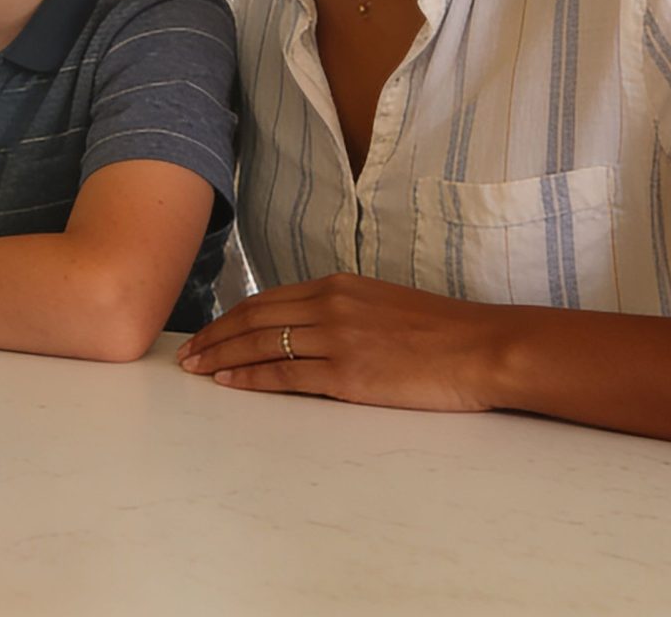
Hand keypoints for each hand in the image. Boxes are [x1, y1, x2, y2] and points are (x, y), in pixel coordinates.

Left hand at [176, 272, 506, 411]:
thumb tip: (309, 329)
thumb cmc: (444, 332)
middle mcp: (331, 306)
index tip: (207, 332)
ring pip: (262, 345)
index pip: (267, 300)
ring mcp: (338, 339)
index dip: (230, 318)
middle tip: (185, 355)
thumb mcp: (384, 305)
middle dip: (214, 337)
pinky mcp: (349, 375)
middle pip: (253, 319)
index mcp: (339, 286)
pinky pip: (287, 376)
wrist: (485, 348)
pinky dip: (252, 379)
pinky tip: (230, 384)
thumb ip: (344, 311)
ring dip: (222, 358)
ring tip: (196, 371)